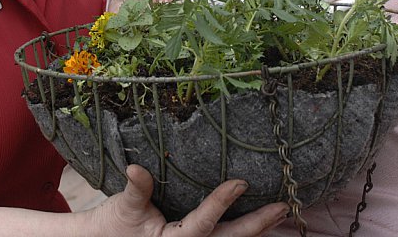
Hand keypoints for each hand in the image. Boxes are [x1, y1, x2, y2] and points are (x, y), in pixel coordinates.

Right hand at [90, 165, 287, 236]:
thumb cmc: (115, 226)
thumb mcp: (124, 207)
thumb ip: (136, 189)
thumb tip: (135, 168)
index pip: (203, 223)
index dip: (222, 203)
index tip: (241, 183)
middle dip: (258, 224)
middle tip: (282, 207)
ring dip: (258, 229)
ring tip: (281, 213)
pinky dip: (245, 233)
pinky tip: (264, 223)